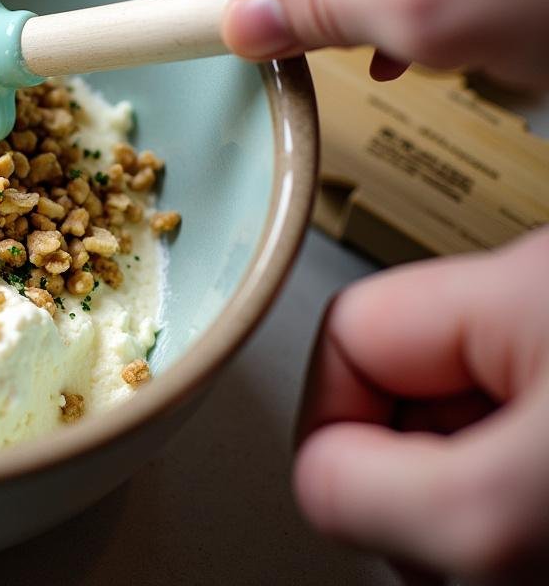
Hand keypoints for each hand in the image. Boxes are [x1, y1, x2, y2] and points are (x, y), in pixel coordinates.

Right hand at [294, 228, 548, 581]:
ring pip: (469, 435)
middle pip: (405, 390)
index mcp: (522, 285)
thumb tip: (316, 481)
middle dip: (415, 482)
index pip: (346, 335)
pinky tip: (542, 549)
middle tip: (464, 552)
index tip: (375, 502)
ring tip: (524, 560)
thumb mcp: (496, 511)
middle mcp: (546, 305)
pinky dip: (521, 516)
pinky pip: (520, 456)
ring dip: (475, 510)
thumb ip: (365, 489)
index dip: (335, 426)